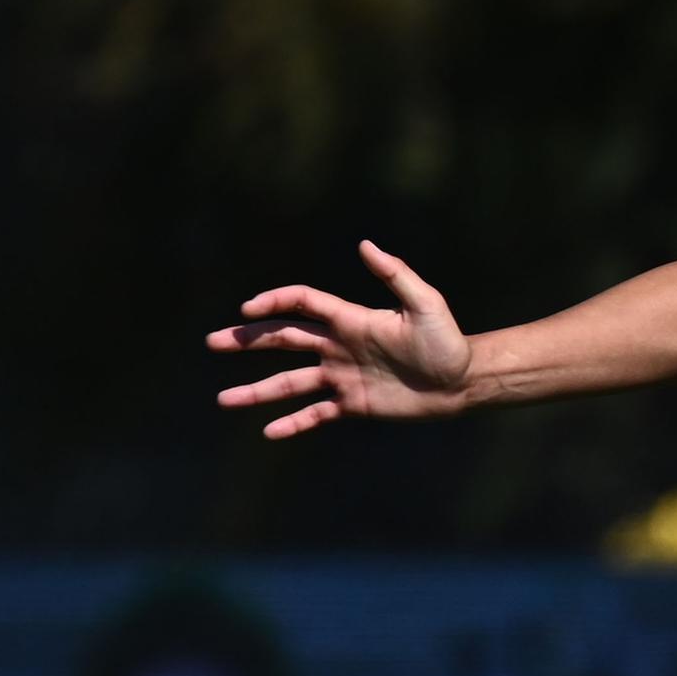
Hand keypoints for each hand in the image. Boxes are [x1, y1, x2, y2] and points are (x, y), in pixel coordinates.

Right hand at [207, 241, 474, 437]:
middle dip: (248, 340)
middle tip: (212, 341)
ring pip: (290, 382)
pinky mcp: (353, 404)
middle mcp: (338, 347)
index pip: (302, 304)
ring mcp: (342, 376)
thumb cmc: (448, 341)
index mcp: (350, 320)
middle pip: (284, 339)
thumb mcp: (425, 304)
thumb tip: (365, 244)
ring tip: (224, 399)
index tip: (247, 309)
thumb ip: (395, 275)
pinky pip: (316, 414)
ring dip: (257, 391)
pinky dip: (293, 423)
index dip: (274, 302)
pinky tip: (268, 431)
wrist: (464, 383)